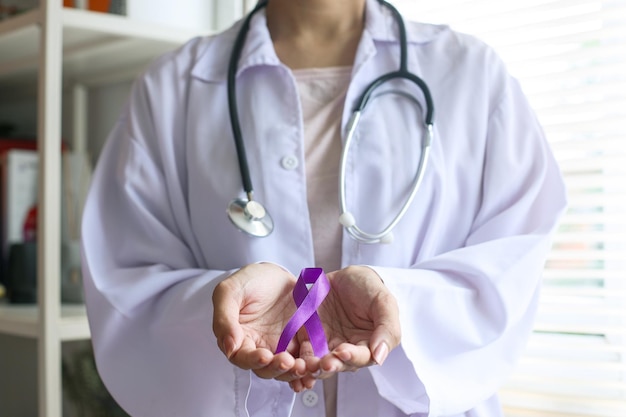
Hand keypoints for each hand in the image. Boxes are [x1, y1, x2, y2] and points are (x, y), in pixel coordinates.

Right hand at [212, 263, 314, 385]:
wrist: (275, 272)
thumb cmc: (249, 281)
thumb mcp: (229, 291)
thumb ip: (225, 318)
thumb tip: (228, 347)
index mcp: (239, 339)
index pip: (242, 358)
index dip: (253, 360)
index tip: (264, 356)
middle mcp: (258, 347)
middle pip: (265, 369)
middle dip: (276, 368)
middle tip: (287, 361)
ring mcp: (280, 347)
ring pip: (285, 368)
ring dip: (293, 371)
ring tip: (303, 366)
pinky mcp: (299, 342)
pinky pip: (304, 358)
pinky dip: (309, 366)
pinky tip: (315, 366)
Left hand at [307, 266, 400, 379]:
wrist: (346, 276)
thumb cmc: (369, 288)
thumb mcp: (384, 302)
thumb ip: (387, 328)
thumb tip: (380, 357)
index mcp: (368, 345)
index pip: (362, 358)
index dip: (353, 357)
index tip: (343, 352)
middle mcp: (347, 350)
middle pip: (338, 364)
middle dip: (330, 365)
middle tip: (323, 363)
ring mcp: (326, 345)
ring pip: (318, 362)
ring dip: (312, 366)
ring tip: (306, 364)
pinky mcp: (308, 337)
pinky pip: (301, 352)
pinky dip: (297, 357)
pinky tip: (292, 358)